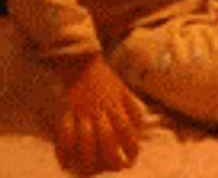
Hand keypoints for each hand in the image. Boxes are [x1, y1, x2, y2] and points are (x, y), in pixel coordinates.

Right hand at [53, 55, 144, 173]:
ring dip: (87, 158)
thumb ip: (132, 107)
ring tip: (89, 172)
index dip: (131, 145)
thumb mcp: (124, 90)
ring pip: (84, 138)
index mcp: (115, 105)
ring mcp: (81, 111)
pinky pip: (63, 132)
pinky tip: (65, 163)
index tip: (133, 158)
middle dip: (112, 157)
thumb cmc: (106, 80)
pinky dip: (63, 149)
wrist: (82, 64)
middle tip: (117, 168)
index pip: (126, 129)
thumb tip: (141, 125)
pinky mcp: (66, 111)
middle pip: (106, 137)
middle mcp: (99, 110)